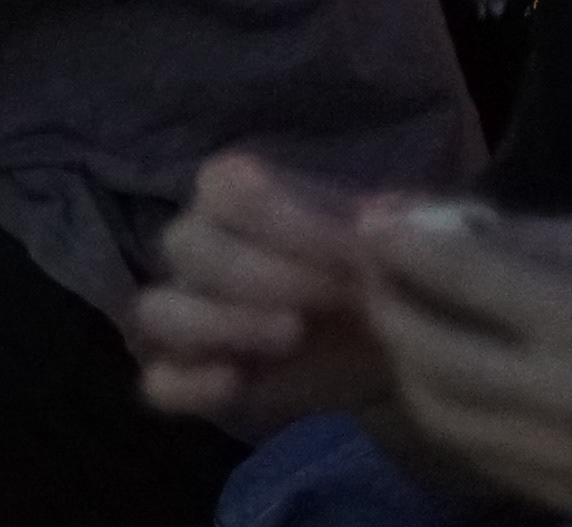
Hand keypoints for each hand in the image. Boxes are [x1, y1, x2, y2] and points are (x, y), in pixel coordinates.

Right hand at [134, 152, 398, 431]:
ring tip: (291, 336)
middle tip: (334, 296)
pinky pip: (159, 381)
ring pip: (159, 311)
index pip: (221, 186)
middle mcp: (199, 247)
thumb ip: (402, 216)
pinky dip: (187, 385)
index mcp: (237, 197)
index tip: (349, 248)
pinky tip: (237, 384)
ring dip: (218, 324)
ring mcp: (189, 314)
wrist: (398, 340)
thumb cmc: (392, 270)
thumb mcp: (412, 232)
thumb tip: (373, 215)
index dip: (277, 215)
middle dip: (259, 273)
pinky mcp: (196, 377)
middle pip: (186, 245)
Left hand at [353, 202, 571, 513]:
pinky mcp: (563, 494)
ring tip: (405, 320)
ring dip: (403, 359)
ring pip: (434, 408)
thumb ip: (500, 235)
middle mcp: (571, 394)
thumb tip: (402, 217)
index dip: (395, 244)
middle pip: (425, 349)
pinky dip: (442, 404)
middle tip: (373, 274)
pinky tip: (447, 369)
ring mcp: (566, 455)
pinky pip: (468, 446)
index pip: (453, 275)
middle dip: (383, 304)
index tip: (369, 224)